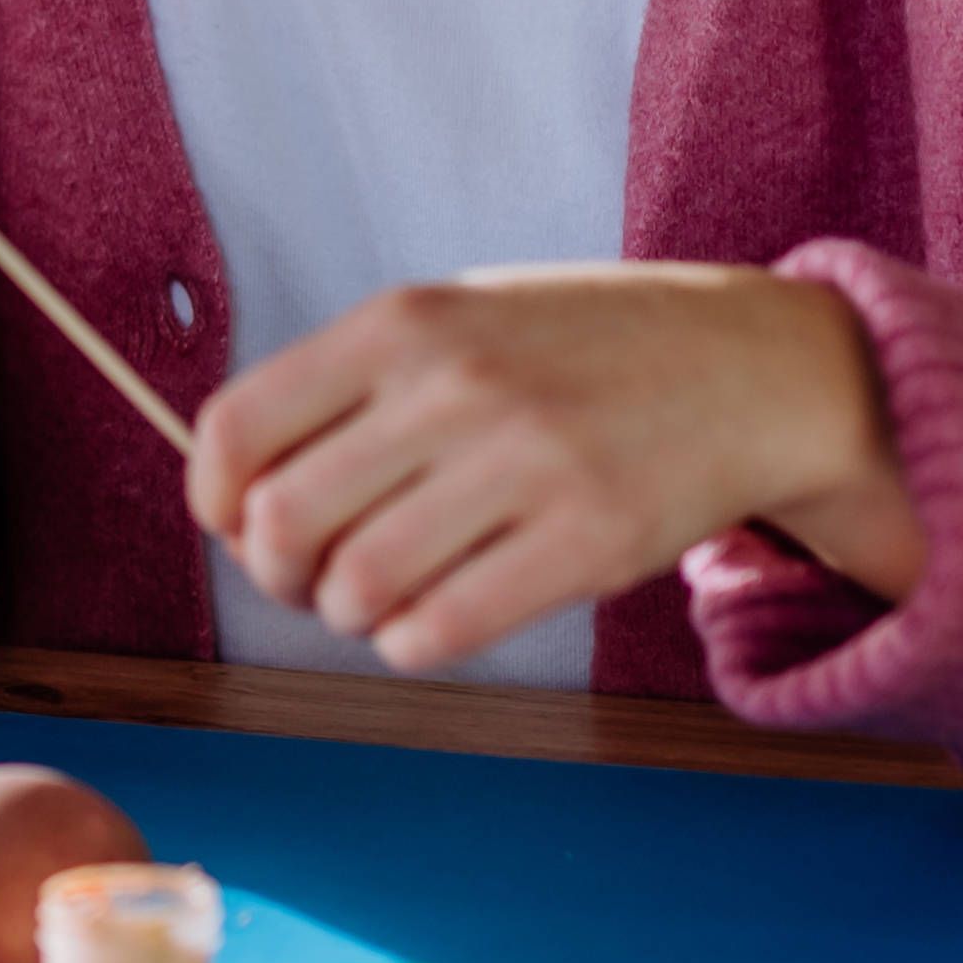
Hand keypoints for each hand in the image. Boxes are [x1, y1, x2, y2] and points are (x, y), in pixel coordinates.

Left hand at [184, 263, 924, 670]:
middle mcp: (455, 384)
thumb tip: (234, 496)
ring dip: (349, 616)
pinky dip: (411, 644)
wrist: (750, 365)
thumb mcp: (457, 317)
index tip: (236, 528)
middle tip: (308, 580)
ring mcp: (527, 461)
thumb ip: (350, 387)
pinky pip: (443, 628)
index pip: (237, 425)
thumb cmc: (579, 350)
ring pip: (358, 586)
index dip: (212, 501)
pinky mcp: (589, 539)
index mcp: (404, 322)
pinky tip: (433, 621)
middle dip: (276, 574)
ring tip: (384, 597)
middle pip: (284, 521)